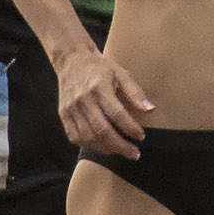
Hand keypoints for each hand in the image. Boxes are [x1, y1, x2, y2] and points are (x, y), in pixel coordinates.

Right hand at [54, 43, 150, 158]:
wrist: (72, 60)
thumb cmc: (99, 68)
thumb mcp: (121, 73)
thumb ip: (135, 92)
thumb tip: (150, 109)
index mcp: (99, 88)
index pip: (116, 114)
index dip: (130, 128)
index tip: (141, 136)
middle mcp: (83, 100)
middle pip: (101, 130)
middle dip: (120, 146)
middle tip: (134, 153)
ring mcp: (71, 109)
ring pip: (88, 137)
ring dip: (106, 148)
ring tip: (121, 151)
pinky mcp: (63, 115)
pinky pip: (75, 137)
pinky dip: (90, 145)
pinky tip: (103, 146)